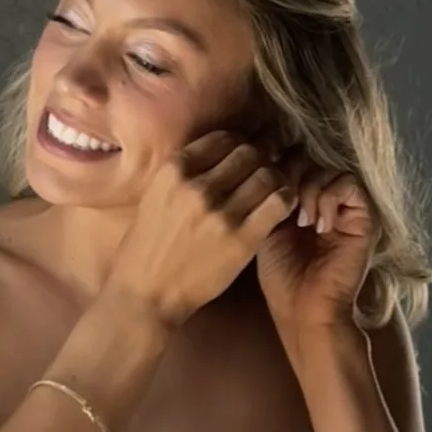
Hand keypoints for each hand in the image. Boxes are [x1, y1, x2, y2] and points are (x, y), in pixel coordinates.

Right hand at [105, 130, 296, 327]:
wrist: (146, 292)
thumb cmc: (147, 245)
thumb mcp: (157, 194)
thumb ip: (187, 172)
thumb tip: (225, 152)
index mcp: (174, 170)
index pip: (224, 138)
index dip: (241, 143)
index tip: (246, 154)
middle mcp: (198, 185)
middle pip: (249, 152)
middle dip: (261, 158)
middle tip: (265, 169)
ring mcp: (221, 212)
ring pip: (268, 175)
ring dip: (276, 177)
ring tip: (275, 187)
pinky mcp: (242, 239)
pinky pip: (278, 203)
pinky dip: (286, 198)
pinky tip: (282, 204)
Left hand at [257, 160, 373, 332]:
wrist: (302, 309)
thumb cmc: (281, 276)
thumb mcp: (266, 227)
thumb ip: (268, 195)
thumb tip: (268, 159)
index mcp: (301, 201)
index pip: (293, 161)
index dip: (278, 167)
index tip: (266, 187)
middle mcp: (325, 201)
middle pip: (310, 159)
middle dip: (292, 175)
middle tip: (283, 203)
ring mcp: (346, 209)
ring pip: (329, 168)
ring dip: (310, 189)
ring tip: (301, 221)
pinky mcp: (365, 218)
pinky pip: (348, 185)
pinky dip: (329, 198)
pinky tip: (319, 225)